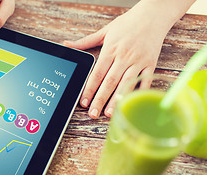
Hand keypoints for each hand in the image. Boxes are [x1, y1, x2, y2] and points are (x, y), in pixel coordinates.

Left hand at [64, 1, 173, 118]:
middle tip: (93, 113)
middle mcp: (124, 56)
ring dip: (117, 100)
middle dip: (100, 99)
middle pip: (110, 82)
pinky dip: (138, 93)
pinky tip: (130, 104)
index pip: (97, 73)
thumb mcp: (104, 31)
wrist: (153, 15)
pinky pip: (144, 81)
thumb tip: (66, 44)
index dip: (90, 89)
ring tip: (110, 114)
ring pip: (126, 84)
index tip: (83, 102)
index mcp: (111, 49)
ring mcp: (138, 61)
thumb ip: (85, 42)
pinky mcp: (151, 64)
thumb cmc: (128, 23)